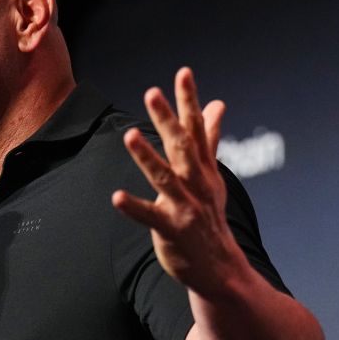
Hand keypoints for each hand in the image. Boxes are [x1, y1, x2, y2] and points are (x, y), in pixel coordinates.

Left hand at [112, 67, 244, 296]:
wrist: (220, 266)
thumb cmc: (209, 216)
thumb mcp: (211, 174)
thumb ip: (209, 138)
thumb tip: (217, 104)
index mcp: (203, 168)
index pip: (196, 128)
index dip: (189, 101)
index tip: (183, 73)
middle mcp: (196, 184)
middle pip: (181, 147)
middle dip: (167, 120)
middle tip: (152, 93)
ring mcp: (185, 207)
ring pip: (165, 178)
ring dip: (148, 157)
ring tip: (130, 136)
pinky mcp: (172, 230)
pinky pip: (151, 217)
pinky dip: (135, 208)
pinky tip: (117, 197)